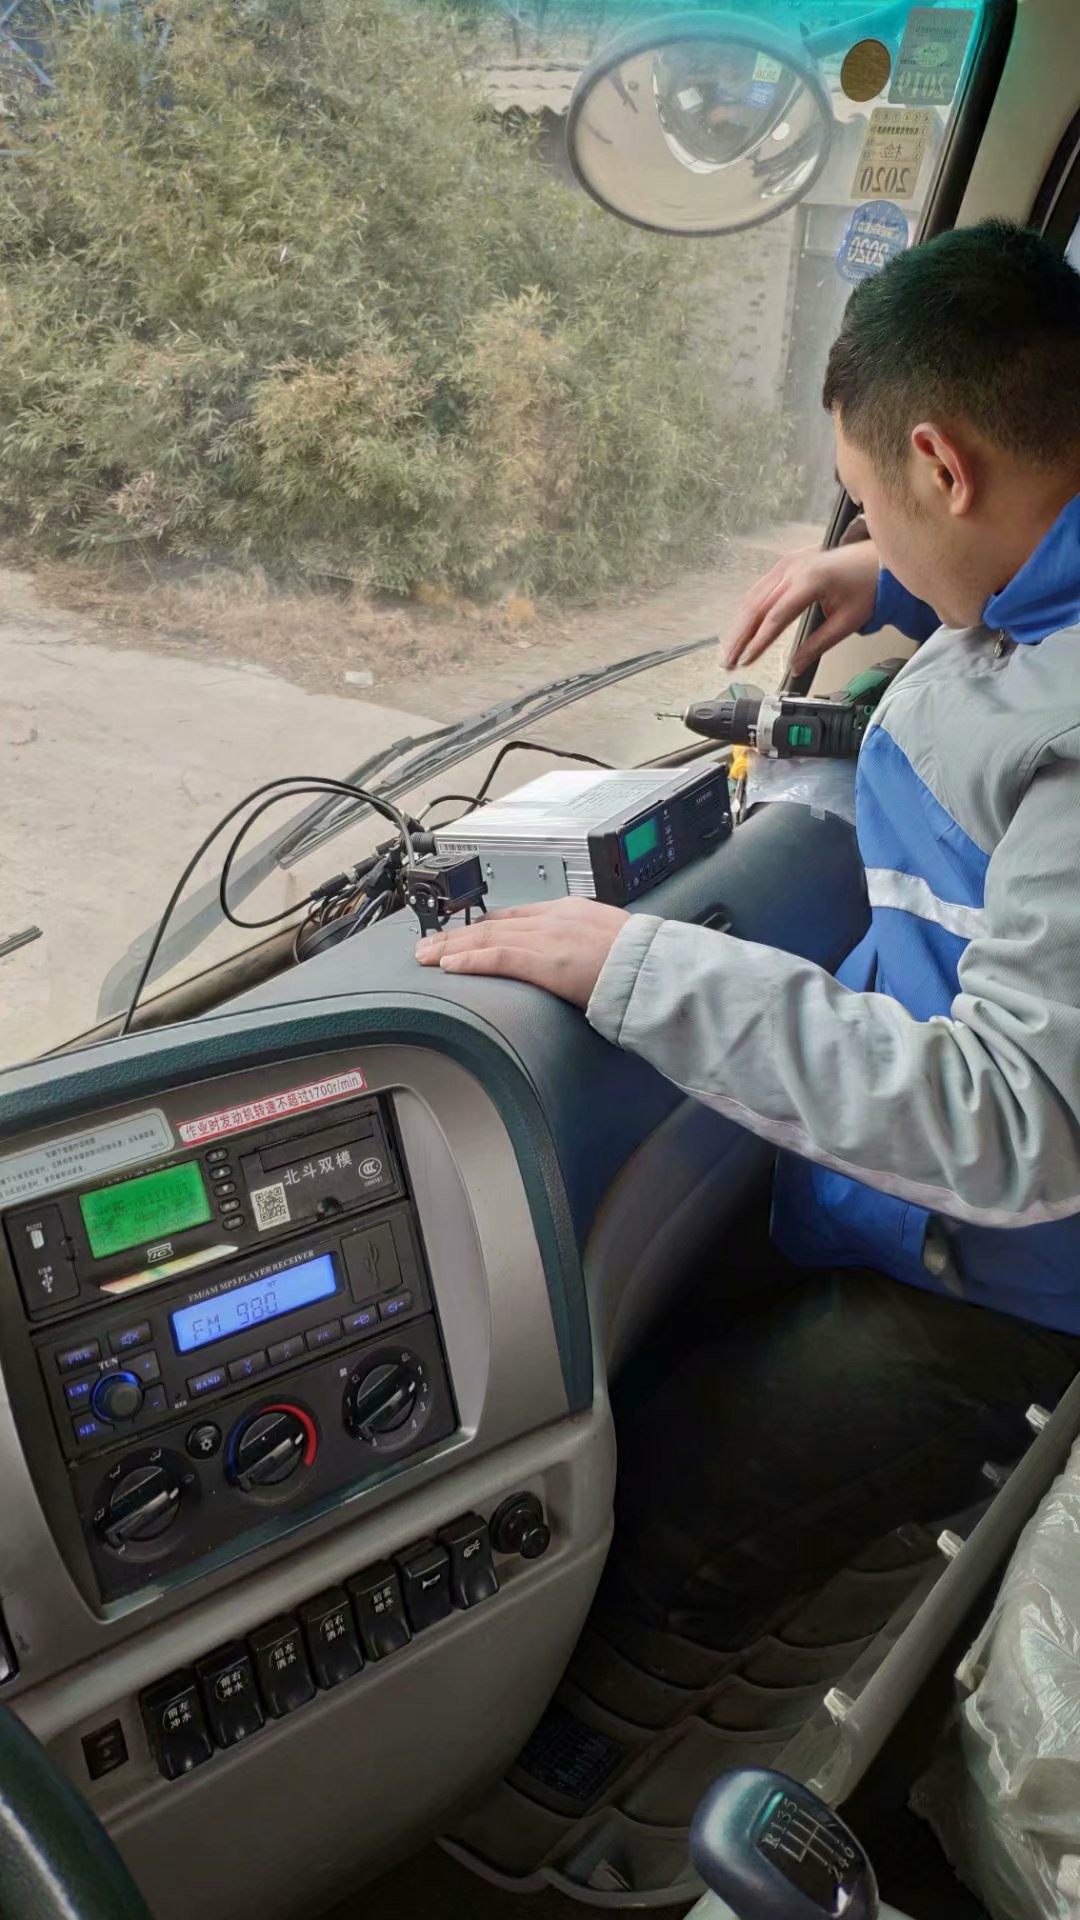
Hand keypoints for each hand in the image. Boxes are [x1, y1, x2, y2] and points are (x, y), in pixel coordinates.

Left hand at [415, 897, 628, 1005]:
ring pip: (488, 937)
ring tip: (427, 957)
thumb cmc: (643, 961)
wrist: (658, 967)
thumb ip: (584, 944)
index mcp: (569, 910)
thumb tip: (575, 961)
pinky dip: (470, 960)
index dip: (483, 924)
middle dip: (457, 935)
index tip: (462, 933)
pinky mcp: (546, 961)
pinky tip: (450, 965)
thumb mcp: (610, 940)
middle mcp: (553, 918)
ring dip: (453, 948)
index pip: (515, 914)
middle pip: (493, 923)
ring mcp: (548, 938)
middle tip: (428, 945)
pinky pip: (498, 957)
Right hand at [724, 538, 880, 673]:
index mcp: (811, 580)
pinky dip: (748, 611)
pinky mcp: (786, 564)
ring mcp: (787, 563)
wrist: (875, 559)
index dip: (758, 642)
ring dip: (739, 626)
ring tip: (730, 650)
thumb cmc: (867, 585)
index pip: (775, 617)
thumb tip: (796, 667)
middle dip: (740, 637)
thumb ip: (818, 645)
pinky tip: (741, 629)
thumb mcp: (847, 621)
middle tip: (728, 661)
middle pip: (757, 606)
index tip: (746, 661)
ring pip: (753, 597)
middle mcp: (793, 568)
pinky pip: (760, 588)